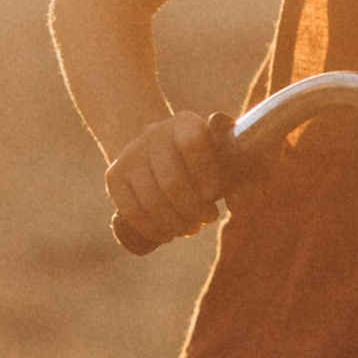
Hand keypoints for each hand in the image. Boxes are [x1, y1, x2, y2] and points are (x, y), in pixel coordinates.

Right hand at [105, 109, 230, 248]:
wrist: (155, 151)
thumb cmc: (201, 162)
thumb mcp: (223, 160)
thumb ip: (242, 178)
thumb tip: (242, 204)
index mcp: (186, 123)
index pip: (192, 144)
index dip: (204, 173)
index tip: (213, 194)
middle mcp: (155, 134)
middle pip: (171, 181)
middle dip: (192, 209)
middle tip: (206, 219)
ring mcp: (131, 154)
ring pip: (151, 200)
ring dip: (174, 223)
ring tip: (188, 228)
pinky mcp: (114, 176)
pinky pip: (131, 210)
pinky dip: (151, 228)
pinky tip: (165, 234)